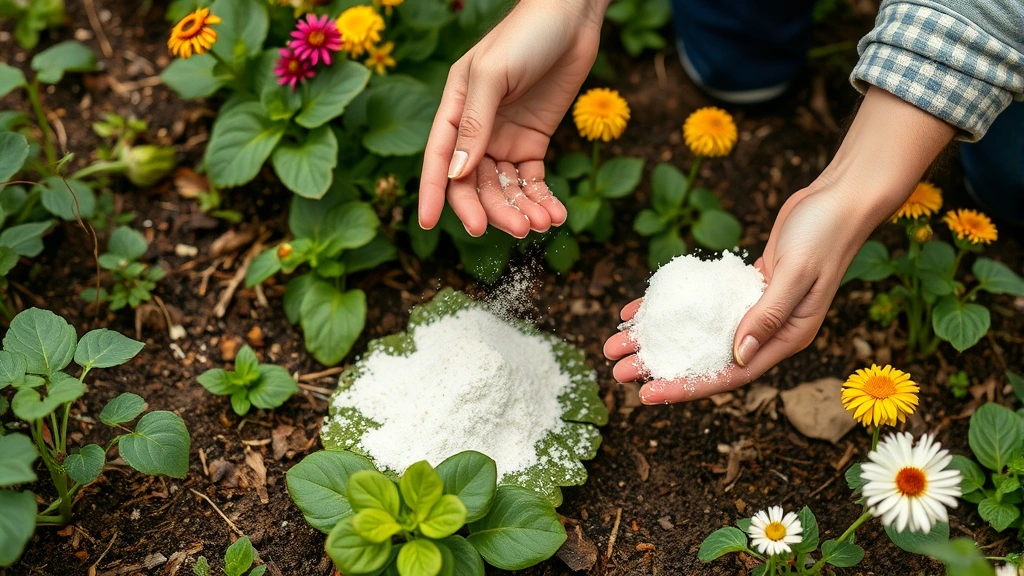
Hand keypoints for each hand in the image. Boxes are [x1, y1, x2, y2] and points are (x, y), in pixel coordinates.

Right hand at [417, 0, 606, 237]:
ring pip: (504, 186)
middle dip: (492, 208)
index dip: (433, 193)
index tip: (427, 224)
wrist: (571, 16)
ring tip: (541, 223)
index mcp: (454, 108)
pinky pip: (532, 179)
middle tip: (516, 229)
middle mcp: (475, 128)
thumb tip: (457, 173)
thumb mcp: (492, 75)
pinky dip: (542, 198)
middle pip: (474, 182)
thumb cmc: (525, 35)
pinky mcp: (533, 141)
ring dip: (521, 208)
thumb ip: (474, 123)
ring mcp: (505, 137)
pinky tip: (555, 214)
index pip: (439, 160)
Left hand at [603, 87, 955, 403]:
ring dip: (658, 340)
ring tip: (616, 345)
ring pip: (698, 334)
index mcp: (786, 338)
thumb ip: (768, 314)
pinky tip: (637, 311)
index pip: (730, 375)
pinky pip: (700, 306)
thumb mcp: (795, 273)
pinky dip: (670, 309)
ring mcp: (754, 310)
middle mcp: (767, 331)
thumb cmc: (825, 234)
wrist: (839, 199)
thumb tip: (739, 355)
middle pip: (707, 359)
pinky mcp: (743, 288)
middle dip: (661, 367)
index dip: (687, 387)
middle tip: (618, 372)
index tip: (648, 394)